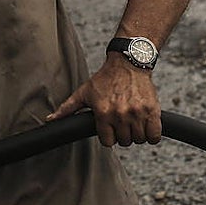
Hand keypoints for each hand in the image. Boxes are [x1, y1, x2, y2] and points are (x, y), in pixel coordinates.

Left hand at [45, 55, 161, 146]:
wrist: (128, 62)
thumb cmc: (105, 79)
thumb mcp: (84, 92)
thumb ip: (67, 108)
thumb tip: (50, 120)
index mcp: (103, 112)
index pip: (108, 142)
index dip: (109, 135)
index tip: (110, 126)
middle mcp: (120, 114)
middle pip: (124, 141)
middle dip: (123, 134)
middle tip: (122, 121)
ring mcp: (138, 113)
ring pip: (139, 140)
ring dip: (137, 134)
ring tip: (133, 120)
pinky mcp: (153, 110)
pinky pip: (155, 136)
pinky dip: (152, 134)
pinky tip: (146, 125)